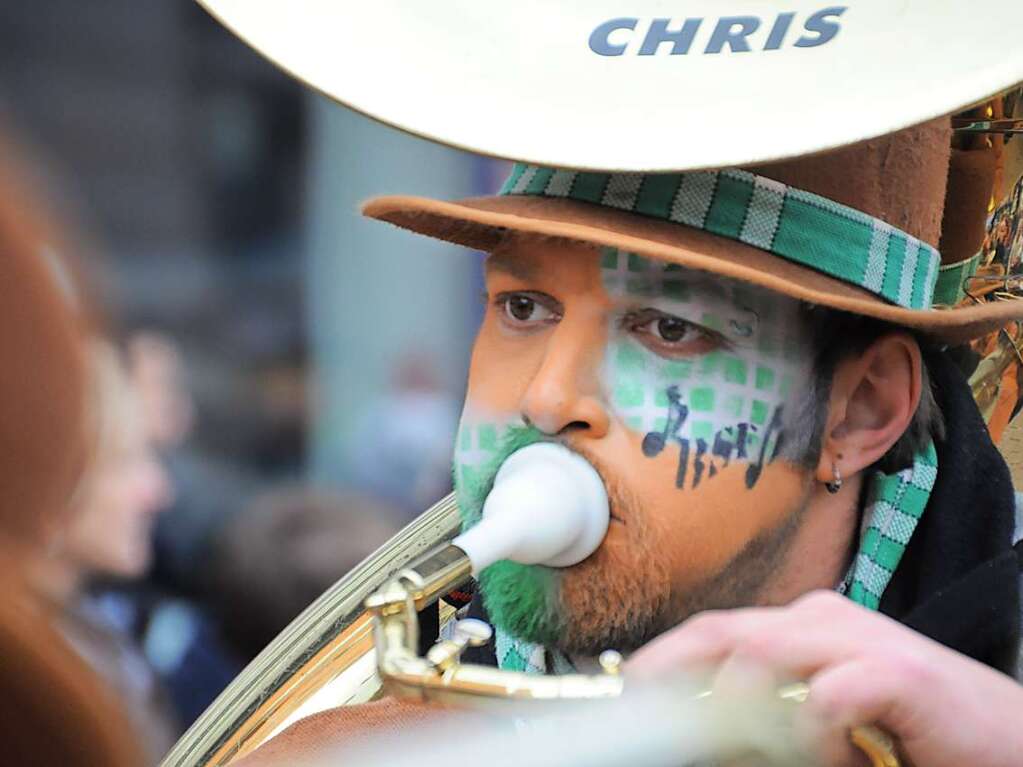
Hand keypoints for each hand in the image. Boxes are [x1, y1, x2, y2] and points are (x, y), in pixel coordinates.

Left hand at [629, 591, 1022, 766]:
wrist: (1006, 741)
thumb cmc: (912, 736)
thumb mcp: (821, 724)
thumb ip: (766, 720)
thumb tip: (702, 734)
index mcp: (801, 628)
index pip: (713, 633)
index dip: (661, 661)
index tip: (622, 695)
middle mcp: (822, 621)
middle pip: (722, 633)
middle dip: (670, 672)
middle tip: (636, 716)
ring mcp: (859, 638)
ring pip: (760, 655)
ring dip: (739, 713)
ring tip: (745, 748)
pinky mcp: (899, 672)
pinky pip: (826, 699)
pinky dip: (813, 738)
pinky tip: (838, 761)